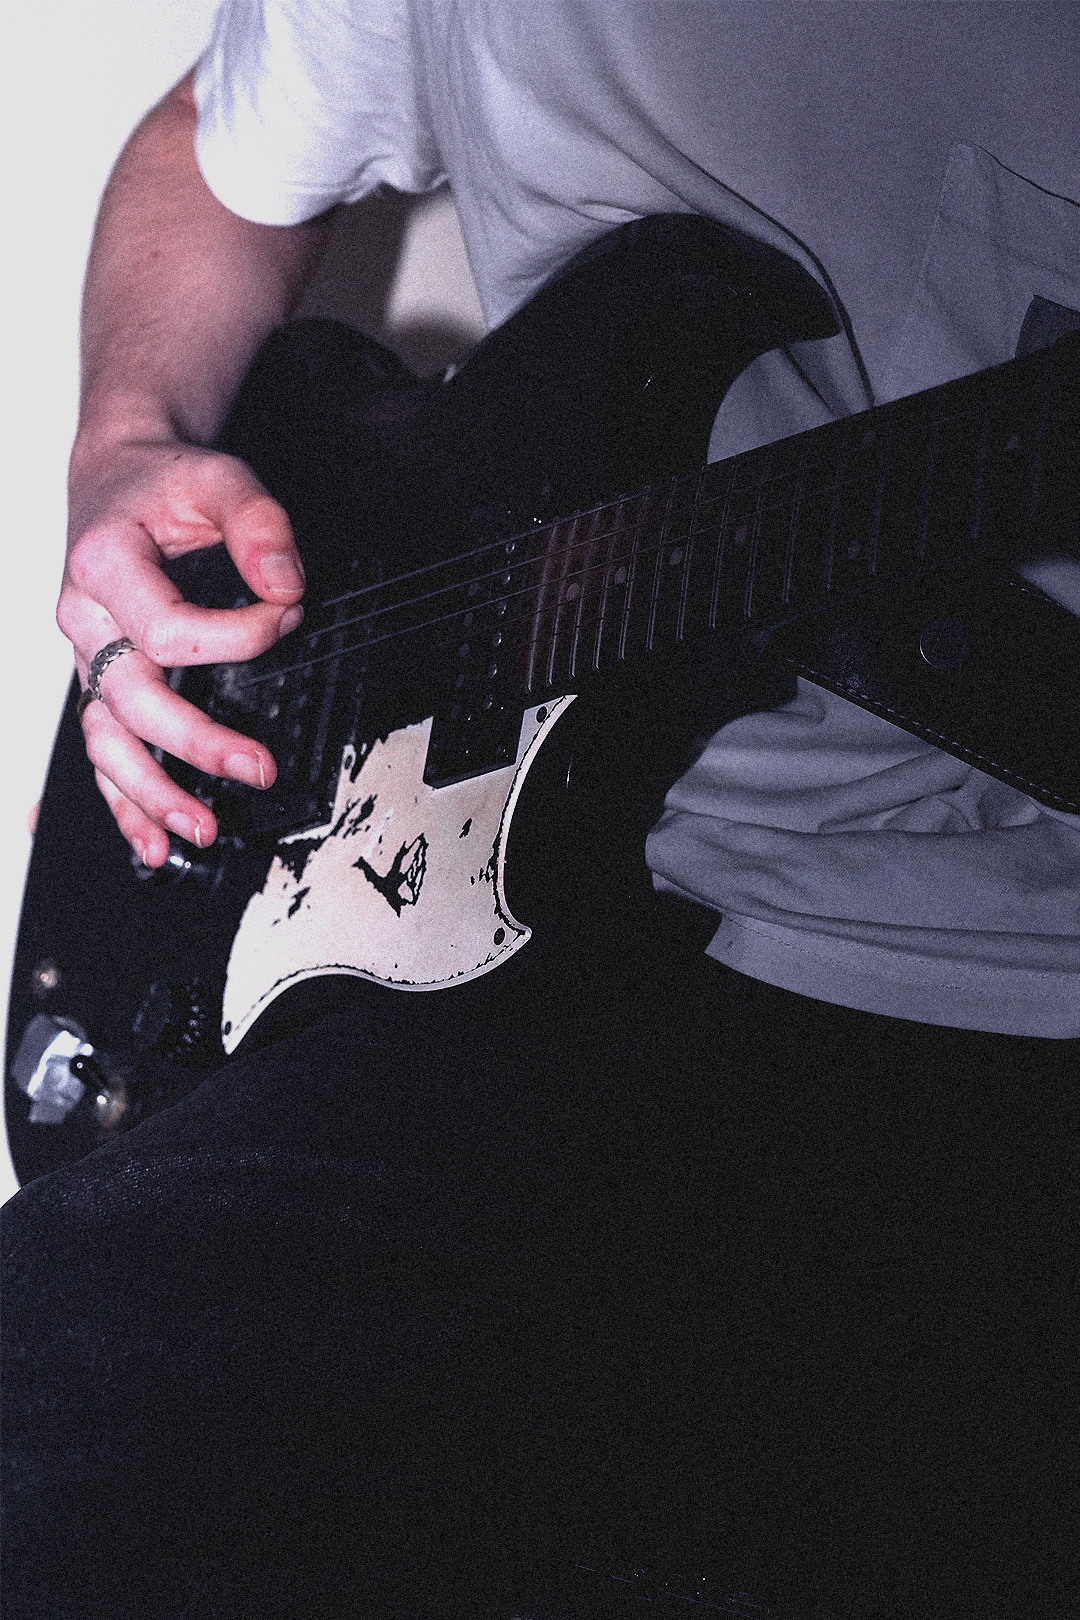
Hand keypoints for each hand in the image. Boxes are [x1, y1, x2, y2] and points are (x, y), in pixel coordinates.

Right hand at [60, 437, 305, 867]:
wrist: (117, 476)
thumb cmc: (164, 482)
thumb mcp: (220, 479)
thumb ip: (260, 525)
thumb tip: (286, 587)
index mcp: (103, 566)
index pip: (168, 629)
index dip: (238, 635)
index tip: (289, 615)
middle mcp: (84, 619)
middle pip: (131, 699)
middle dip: (196, 743)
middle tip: (258, 769)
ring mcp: (87, 657)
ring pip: (105, 740)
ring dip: (149, 794)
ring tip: (198, 831)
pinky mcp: (99, 681)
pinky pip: (102, 750)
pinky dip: (124, 801)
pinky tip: (150, 842)